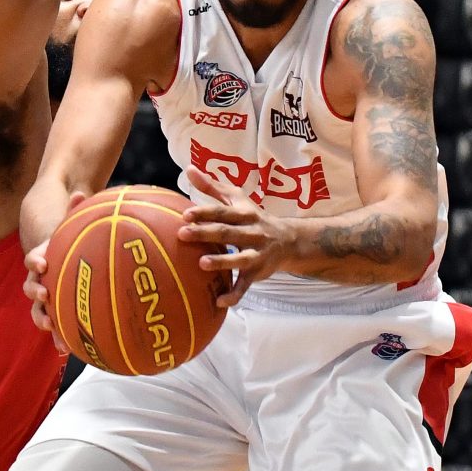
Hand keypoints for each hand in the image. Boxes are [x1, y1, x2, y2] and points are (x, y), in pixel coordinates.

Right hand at [22, 190, 87, 355]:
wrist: (56, 245)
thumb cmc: (66, 233)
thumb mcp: (69, 219)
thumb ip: (73, 208)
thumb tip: (81, 192)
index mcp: (42, 256)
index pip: (34, 258)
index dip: (36, 260)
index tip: (42, 262)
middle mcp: (39, 276)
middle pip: (31, 286)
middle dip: (36, 293)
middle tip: (44, 296)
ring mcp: (45, 293)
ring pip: (39, 309)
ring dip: (44, 319)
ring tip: (53, 329)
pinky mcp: (54, 307)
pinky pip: (55, 322)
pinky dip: (59, 334)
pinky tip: (68, 348)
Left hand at [177, 165, 294, 306]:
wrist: (289, 240)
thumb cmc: (254, 217)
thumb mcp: (237, 200)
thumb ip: (212, 187)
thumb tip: (189, 169)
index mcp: (244, 214)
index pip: (222, 212)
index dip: (205, 212)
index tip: (185, 214)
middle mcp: (252, 232)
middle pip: (227, 232)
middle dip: (205, 233)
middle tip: (182, 234)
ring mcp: (256, 254)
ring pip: (239, 259)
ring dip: (221, 262)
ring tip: (201, 263)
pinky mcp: (258, 273)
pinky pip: (245, 285)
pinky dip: (234, 294)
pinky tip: (219, 302)